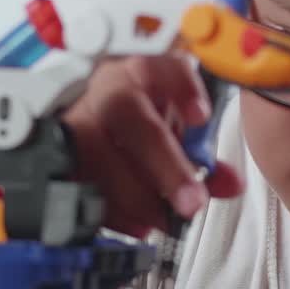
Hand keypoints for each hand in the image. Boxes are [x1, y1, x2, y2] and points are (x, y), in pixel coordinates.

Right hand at [62, 54, 242, 237]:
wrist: (92, 139)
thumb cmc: (140, 132)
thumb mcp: (174, 138)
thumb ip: (202, 160)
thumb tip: (230, 184)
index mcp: (140, 75)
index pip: (158, 64)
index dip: (182, 87)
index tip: (202, 117)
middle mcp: (106, 92)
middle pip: (126, 114)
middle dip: (163, 164)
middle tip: (191, 202)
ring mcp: (76, 121)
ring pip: (94, 151)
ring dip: (135, 195)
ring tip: (162, 219)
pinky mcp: (59, 156)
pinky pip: (79, 184)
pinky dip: (110, 211)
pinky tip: (134, 224)